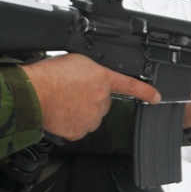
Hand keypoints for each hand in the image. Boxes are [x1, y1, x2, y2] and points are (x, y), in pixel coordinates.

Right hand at [21, 54, 160, 139]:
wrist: (34, 93)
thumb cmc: (49, 75)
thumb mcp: (75, 61)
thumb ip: (91, 70)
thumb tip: (91, 77)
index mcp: (102, 78)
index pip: (130, 85)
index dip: (145, 92)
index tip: (156, 97)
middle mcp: (101, 99)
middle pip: (102, 102)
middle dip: (91, 98)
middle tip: (71, 91)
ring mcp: (92, 117)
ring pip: (91, 116)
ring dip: (81, 110)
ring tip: (63, 101)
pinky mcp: (80, 130)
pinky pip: (80, 128)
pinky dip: (72, 122)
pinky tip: (61, 113)